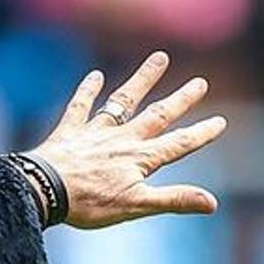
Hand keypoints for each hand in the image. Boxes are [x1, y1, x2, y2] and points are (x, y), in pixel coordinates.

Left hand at [27, 51, 224, 229]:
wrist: (44, 192)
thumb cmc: (90, 203)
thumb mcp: (137, 206)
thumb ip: (174, 200)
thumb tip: (212, 202)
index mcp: (140, 159)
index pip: (178, 145)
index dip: (200, 134)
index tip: (220, 121)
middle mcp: (122, 140)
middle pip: (157, 116)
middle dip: (180, 100)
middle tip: (200, 82)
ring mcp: (96, 132)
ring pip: (124, 101)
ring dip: (143, 80)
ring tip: (160, 58)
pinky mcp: (70, 132)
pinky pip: (80, 106)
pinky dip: (88, 90)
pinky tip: (96, 75)